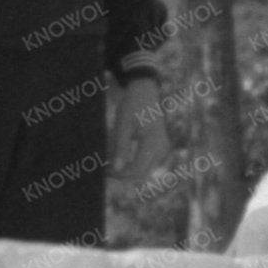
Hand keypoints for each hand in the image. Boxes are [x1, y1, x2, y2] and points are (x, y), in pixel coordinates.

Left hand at [109, 74, 167, 188]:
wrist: (145, 92)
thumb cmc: (132, 106)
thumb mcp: (122, 125)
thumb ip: (120, 148)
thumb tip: (116, 170)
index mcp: (152, 142)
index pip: (135, 170)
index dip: (118, 174)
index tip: (103, 171)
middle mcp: (162, 149)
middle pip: (140, 174)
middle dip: (122, 174)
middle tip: (104, 169)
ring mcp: (163, 149)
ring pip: (143, 171)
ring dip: (127, 170)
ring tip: (109, 162)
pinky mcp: (161, 149)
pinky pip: (146, 163)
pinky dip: (132, 163)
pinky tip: (118, 157)